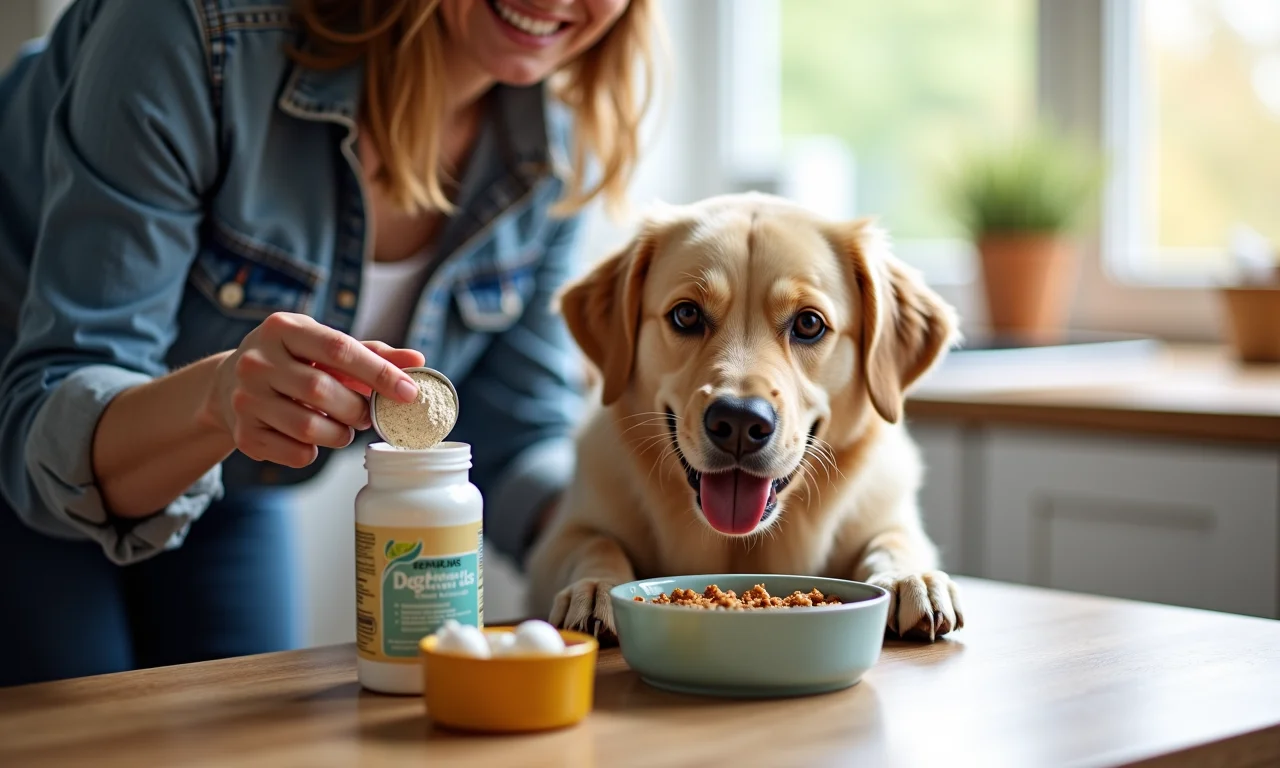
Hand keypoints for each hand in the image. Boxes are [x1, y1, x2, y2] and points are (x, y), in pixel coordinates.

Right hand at [208, 312, 425, 467]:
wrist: (228, 384)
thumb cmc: (293, 361)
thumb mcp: (325, 347)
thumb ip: (372, 354)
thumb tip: (418, 360)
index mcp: (283, 328)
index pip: (339, 349)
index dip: (379, 373)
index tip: (410, 392)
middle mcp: (256, 361)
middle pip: (323, 392)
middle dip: (357, 409)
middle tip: (367, 414)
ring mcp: (244, 398)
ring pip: (309, 428)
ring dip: (341, 434)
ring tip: (344, 427)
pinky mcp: (243, 433)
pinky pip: (296, 453)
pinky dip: (316, 451)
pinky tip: (314, 438)